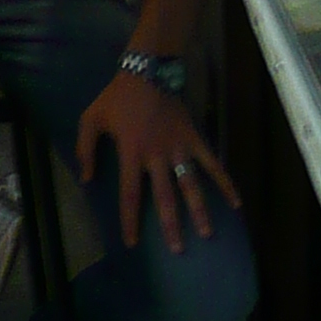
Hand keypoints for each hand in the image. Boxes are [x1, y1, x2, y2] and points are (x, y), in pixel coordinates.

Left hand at [75, 69, 240, 254]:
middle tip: (178, 250)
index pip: (130, 193)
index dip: (130, 220)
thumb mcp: (91, 118)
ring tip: (206, 233)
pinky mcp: (194, 138)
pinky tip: (236, 203)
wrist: (148, 71)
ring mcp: (178, 148)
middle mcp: (156, 155)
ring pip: (190, 184)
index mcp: (131, 152)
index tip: (132, 243)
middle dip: (171, 225)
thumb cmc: (117, 97)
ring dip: (199, 210)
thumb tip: (85, 180)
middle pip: (165, 197)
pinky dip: (225, 182)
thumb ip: (85, 148)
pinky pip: (212, 163)